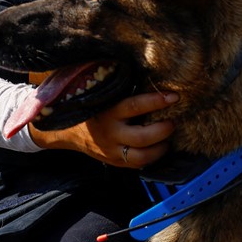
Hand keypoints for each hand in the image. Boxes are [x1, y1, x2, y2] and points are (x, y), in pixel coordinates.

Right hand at [29, 91, 178, 167]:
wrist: (67, 131)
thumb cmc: (92, 106)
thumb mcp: (103, 95)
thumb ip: (121, 88)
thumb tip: (150, 75)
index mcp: (108, 111)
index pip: (136, 106)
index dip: (157, 101)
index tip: (174, 96)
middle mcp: (111, 133)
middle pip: (143, 137)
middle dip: (163, 130)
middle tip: (173, 121)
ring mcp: (112, 151)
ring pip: (142, 156)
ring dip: (161, 147)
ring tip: (168, 138)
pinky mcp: (114, 162)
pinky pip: (137, 165)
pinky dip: (152, 157)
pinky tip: (159, 148)